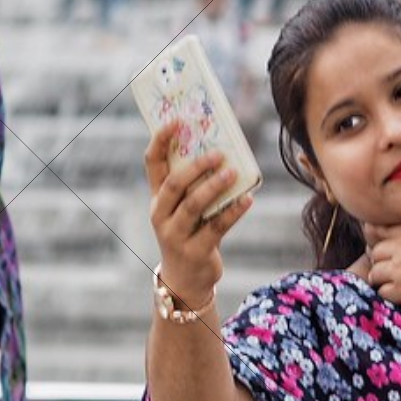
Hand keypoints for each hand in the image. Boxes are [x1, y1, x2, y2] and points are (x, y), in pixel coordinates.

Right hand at [144, 121, 251, 306]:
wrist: (185, 280)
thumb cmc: (188, 233)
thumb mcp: (183, 209)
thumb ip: (194, 185)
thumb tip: (221, 151)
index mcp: (156, 199)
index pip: (152, 164)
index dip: (160, 141)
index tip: (176, 121)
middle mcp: (160, 215)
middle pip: (173, 185)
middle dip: (195, 167)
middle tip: (218, 153)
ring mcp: (176, 235)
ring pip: (192, 206)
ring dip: (213, 187)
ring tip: (232, 173)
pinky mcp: (196, 251)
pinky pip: (216, 227)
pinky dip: (233, 212)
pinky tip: (248, 200)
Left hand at [362, 222, 400, 317]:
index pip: (378, 230)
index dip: (380, 242)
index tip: (386, 251)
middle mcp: (400, 248)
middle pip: (375, 253)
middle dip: (382, 262)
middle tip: (395, 272)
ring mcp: (398, 270)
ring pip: (375, 273)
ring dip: (384, 280)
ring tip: (400, 285)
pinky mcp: (400, 290)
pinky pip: (382, 292)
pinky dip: (391, 294)